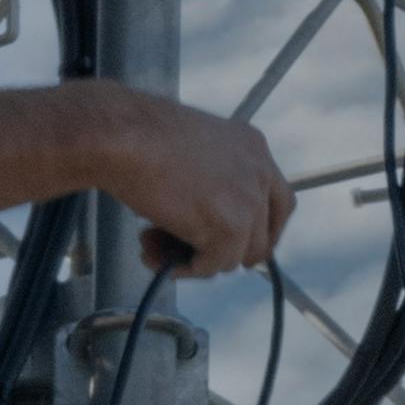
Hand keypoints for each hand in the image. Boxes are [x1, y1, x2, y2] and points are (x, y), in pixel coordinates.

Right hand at [94, 90, 291, 277]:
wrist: (125, 137)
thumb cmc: (140, 135)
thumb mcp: (191, 149)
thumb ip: (210, 181)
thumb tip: (203, 223)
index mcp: (253, 145)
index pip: (279, 200)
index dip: (261, 228)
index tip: (239, 245)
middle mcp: (260, 172)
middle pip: (265, 234)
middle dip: (229, 252)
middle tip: (191, 256)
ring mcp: (250, 201)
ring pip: (237, 256)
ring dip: (197, 259)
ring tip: (152, 247)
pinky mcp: (231, 228)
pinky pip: (213, 266)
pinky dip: (185, 268)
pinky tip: (154, 254)